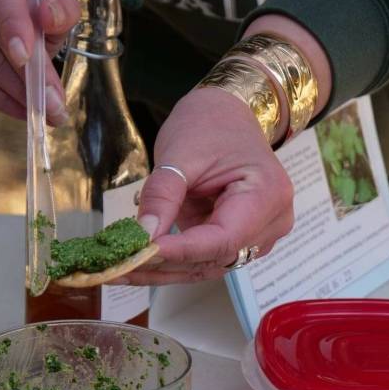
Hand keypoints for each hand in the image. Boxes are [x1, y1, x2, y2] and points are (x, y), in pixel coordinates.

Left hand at [120, 87, 294, 284]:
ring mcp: (260, 235)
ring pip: (209, 265)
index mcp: (266, 195)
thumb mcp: (179, 155)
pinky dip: (173, 262)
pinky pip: (207, 259)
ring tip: (120, 270)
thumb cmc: (210, 127)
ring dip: (165, 270)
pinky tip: (139, 263)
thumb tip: (143, 237)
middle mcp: (272, 223)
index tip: (141, 254)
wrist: (229, 118)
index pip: (223, 239)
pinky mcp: (242, 241)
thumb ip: (163, 196)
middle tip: (117, 268)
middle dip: (165, 265)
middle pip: (216, 258)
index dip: (182, 251)